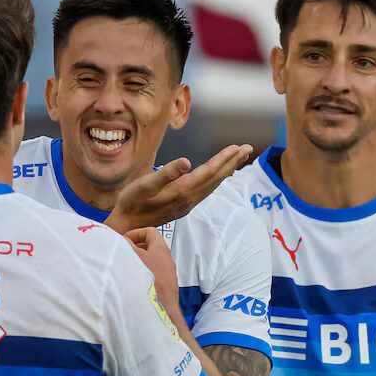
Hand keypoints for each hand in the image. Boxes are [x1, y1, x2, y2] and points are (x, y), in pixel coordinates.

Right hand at [105, 144, 252, 233]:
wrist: (127, 228)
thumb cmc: (131, 203)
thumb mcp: (144, 185)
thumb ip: (165, 173)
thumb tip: (187, 161)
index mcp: (182, 190)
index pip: (209, 171)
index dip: (224, 158)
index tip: (238, 147)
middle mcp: (189, 198)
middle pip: (216, 178)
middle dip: (232, 162)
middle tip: (248, 149)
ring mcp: (187, 204)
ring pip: (213, 185)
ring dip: (226, 171)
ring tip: (238, 159)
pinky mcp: (183, 207)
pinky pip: (206, 191)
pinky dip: (216, 180)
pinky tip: (218, 177)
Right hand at [125, 227, 178, 310]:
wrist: (160, 309)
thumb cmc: (145, 278)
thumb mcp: (131, 256)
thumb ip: (125, 244)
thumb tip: (121, 239)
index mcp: (161, 249)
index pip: (150, 232)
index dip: (135, 233)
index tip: (123, 240)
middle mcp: (168, 260)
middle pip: (151, 247)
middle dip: (136, 249)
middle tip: (122, 254)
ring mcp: (170, 276)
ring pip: (152, 263)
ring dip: (139, 263)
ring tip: (126, 270)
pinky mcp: (168, 290)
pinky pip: (154, 277)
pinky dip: (143, 276)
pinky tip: (133, 285)